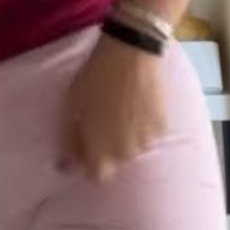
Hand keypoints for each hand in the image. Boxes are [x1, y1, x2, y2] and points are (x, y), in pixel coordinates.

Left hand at [61, 34, 166, 182]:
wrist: (131, 53)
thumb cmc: (94, 79)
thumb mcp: (71, 108)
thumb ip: (70, 140)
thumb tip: (66, 166)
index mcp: (102, 152)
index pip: (97, 176)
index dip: (89, 163)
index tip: (85, 146)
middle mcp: (127, 154)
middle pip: (116, 161)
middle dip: (108, 147)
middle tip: (101, 119)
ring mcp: (148, 141)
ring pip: (134, 148)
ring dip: (126, 136)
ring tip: (120, 108)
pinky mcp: (163, 126)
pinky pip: (149, 134)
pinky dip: (142, 125)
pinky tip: (137, 104)